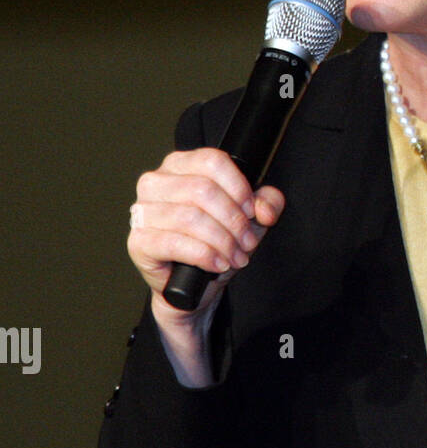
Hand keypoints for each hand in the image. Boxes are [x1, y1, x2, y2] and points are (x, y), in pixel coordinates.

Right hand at [128, 148, 284, 331]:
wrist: (192, 285)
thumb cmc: (215, 242)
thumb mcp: (249, 218)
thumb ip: (266, 202)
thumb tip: (265, 209)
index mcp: (180, 165)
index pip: (212, 161)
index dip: (239, 187)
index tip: (252, 210)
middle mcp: (156, 183)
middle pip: (203, 190)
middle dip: (233, 220)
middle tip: (247, 241)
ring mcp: (142, 212)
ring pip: (190, 217)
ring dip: (222, 241)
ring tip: (236, 256)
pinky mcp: (139, 241)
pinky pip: (174, 243)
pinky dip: (203, 255)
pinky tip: (217, 264)